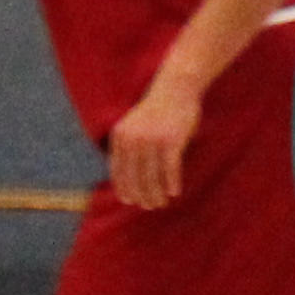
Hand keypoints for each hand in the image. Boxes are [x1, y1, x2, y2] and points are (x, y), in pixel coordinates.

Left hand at [107, 68, 204, 209]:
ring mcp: (152, 140)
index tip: (130, 201)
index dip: (124, 188)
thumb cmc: (157, 110)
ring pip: (153, 177)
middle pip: (135, 177)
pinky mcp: (171, 141)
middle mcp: (133, 140)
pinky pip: (170, 169)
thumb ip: (129, 146)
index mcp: (120, 136)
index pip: (118, 170)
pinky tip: (175, 193)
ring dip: (157, 194)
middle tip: (150, 206)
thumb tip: (130, 175)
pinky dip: (172, 183)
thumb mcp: (135, 126)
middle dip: (142, 196)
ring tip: (162, 203)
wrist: (176, 88)